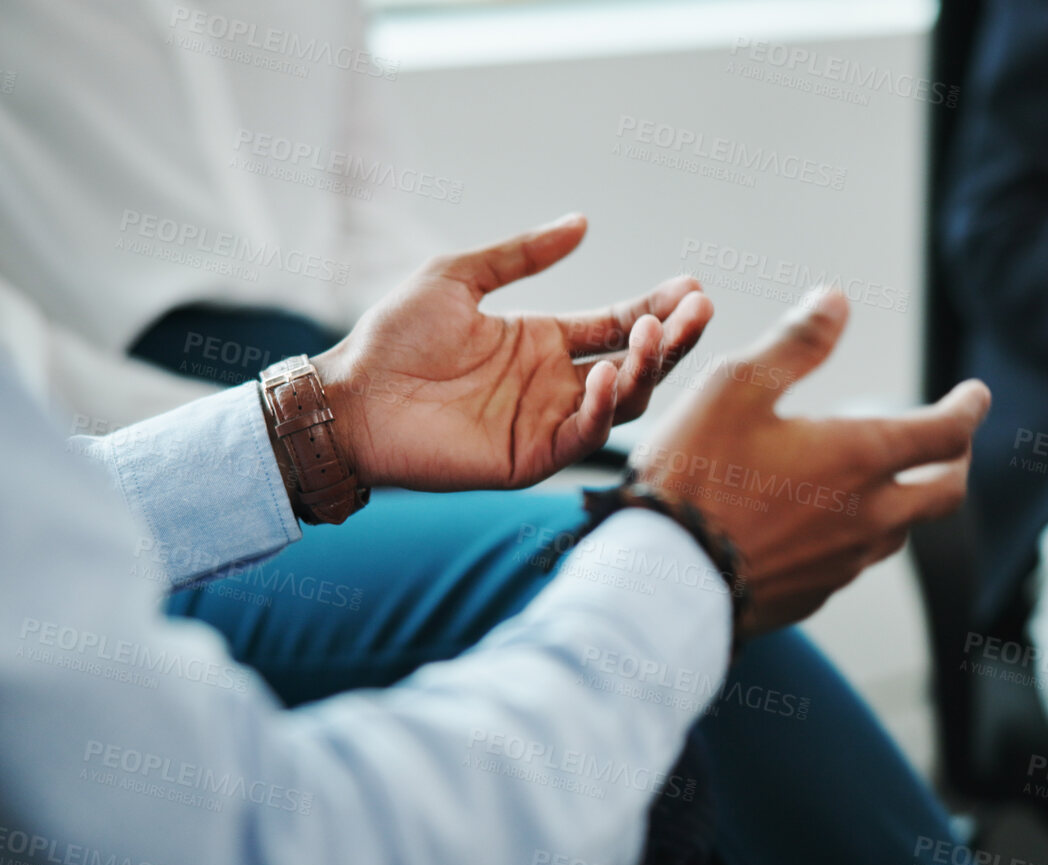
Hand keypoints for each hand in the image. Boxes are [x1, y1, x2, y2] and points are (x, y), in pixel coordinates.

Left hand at [311, 214, 712, 491]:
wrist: (348, 396)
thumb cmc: (393, 337)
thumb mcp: (459, 277)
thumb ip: (522, 255)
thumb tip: (582, 222)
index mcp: (543, 341)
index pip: (617, 324)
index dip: (657, 307)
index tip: (692, 286)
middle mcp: (554, 383)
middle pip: (634, 363)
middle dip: (671, 336)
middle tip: (699, 307)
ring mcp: (545, 422)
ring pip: (621, 401)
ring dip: (645, 368)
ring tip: (654, 331)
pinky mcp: (528, 458)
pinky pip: (580, 437)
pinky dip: (600, 411)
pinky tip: (606, 375)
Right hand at [632, 287, 990, 636]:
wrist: (661, 581)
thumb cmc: (695, 475)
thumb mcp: (736, 387)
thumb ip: (795, 344)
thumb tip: (836, 301)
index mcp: (860, 458)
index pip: (946, 433)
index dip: (969, 408)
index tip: (977, 395)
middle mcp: (867, 517)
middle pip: (944, 494)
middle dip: (957, 462)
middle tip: (953, 446)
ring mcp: (842, 564)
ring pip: (899, 532)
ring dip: (906, 502)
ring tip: (887, 482)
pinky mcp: (811, 597)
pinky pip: (851, 564)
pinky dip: (857, 537)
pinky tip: (827, 528)